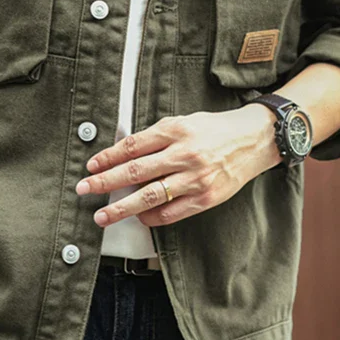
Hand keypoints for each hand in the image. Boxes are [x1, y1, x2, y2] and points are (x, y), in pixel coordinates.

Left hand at [75, 104, 281, 226]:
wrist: (255, 139)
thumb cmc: (214, 129)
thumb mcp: (183, 121)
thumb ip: (156, 136)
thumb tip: (124, 153)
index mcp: (175, 130)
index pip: (133, 146)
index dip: (108, 157)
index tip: (91, 166)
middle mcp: (184, 154)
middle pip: (136, 171)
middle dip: (105, 182)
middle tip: (84, 190)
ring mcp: (195, 178)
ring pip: (150, 196)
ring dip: (122, 208)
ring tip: (102, 216)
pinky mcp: (206, 198)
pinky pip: (172, 212)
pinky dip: (151, 217)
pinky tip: (138, 218)